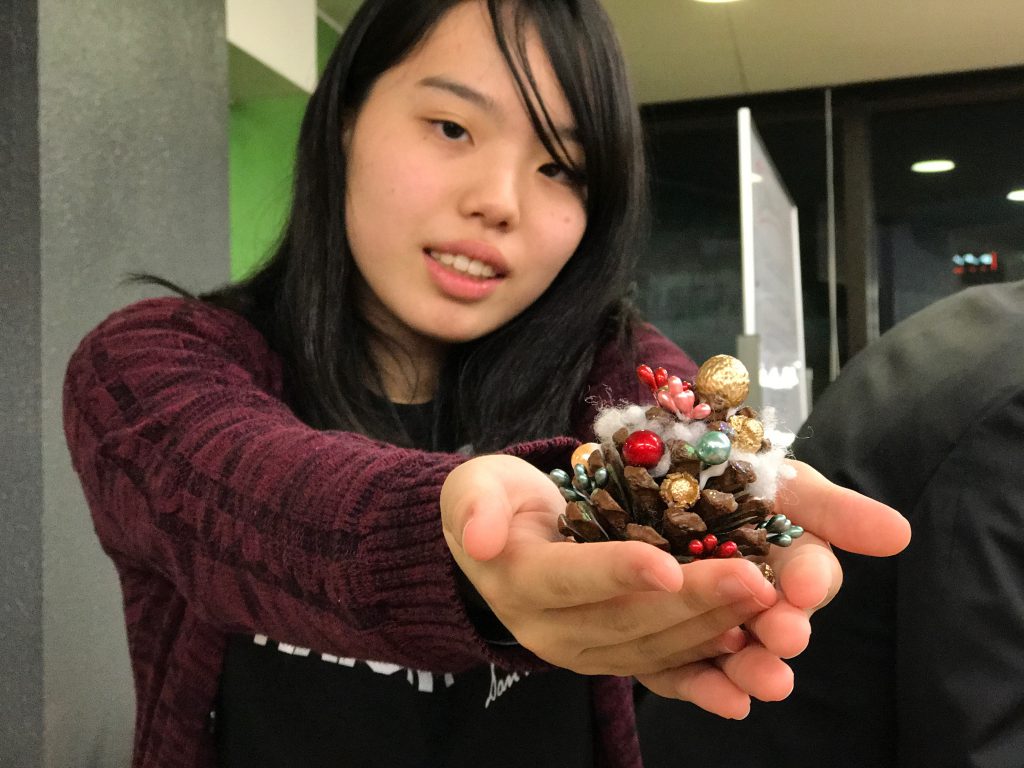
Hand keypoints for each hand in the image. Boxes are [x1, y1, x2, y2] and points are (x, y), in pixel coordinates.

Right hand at [441, 455, 777, 676]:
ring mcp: (584, 651)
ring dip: (715, 633)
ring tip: (769, 612)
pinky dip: (703, 677)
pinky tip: (744, 682)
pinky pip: (661, 673)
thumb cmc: (493, 503)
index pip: (572, 578)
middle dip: (694, 601)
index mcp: (520, 582)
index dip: (618, 572)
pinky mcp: (612, 658)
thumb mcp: (473, 488)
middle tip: (754, 581)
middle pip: (628, 619)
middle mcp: (552, 630)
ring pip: (654, 648)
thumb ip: (474, 507)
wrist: (500, 545)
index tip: (668, 565)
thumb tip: (476, 538)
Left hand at [636, 459, 910, 717]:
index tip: (805, 584)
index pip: (807, 574)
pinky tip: (729, 703)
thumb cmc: (726, 476)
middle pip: (773, 622)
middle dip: (783, 630)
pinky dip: (707, 690)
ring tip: (767, 681)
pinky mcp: (664, 649)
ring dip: (754, 669)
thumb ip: (834, 509)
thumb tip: (901, 534)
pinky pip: (684, 675)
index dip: (809, 579)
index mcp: (787, 563)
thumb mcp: (780, 483)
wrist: (653, 476)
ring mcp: (709, 628)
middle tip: (786, 635)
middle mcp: (753, 601)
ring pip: (736, 656)